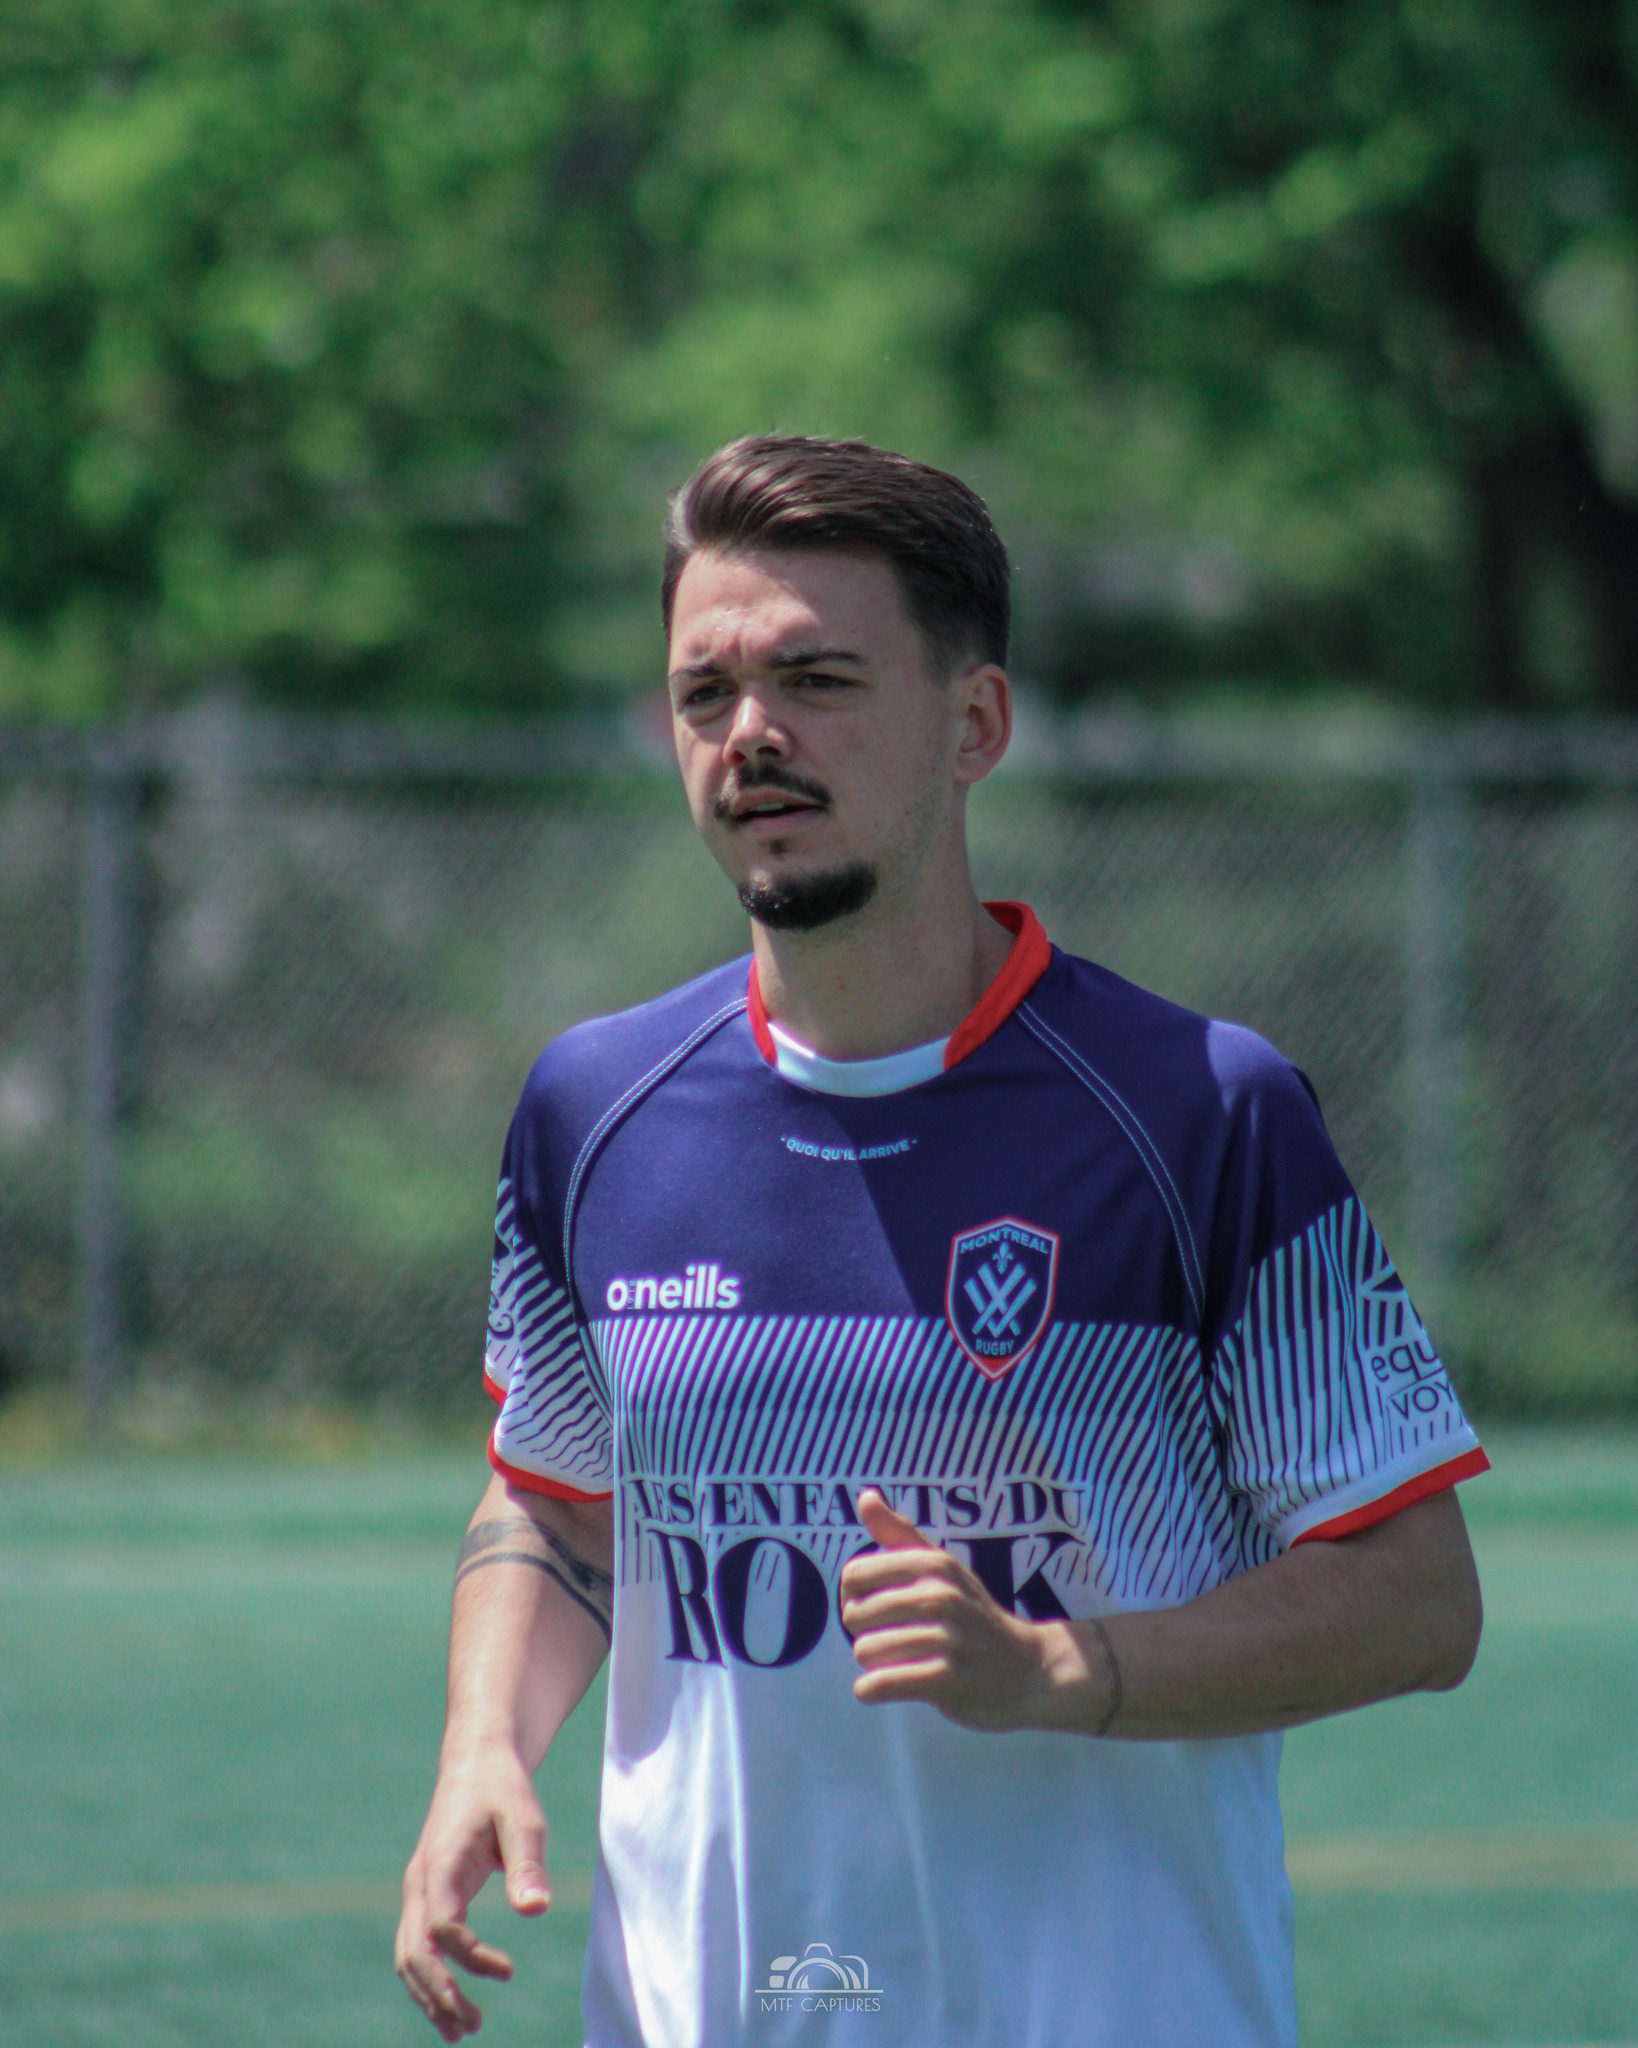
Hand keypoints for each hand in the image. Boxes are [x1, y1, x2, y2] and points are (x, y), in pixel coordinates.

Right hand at [395, 1745, 550, 2040]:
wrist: (477, 1763)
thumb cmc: (503, 1788)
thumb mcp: (523, 1817)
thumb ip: (528, 1862)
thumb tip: (537, 1910)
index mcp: (441, 1863)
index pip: (443, 1927)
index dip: (471, 1957)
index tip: (508, 1972)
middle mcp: (419, 1882)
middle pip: (413, 1952)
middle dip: (439, 1994)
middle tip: (474, 2028)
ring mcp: (418, 1890)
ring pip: (408, 1954)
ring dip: (429, 1995)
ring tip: (462, 2031)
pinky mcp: (426, 1894)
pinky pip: (417, 1945)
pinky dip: (429, 1978)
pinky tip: (451, 2002)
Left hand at [838, 1490, 1059, 1730]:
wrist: (1031, 1667)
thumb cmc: (974, 1615)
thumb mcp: (942, 1567)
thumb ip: (899, 1533)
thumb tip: (864, 1496)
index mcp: (932, 1565)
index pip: (854, 1574)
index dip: (854, 1595)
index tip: (874, 1609)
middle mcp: (940, 1596)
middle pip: (855, 1614)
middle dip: (864, 1632)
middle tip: (892, 1639)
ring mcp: (946, 1639)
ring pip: (865, 1651)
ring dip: (874, 1664)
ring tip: (901, 1662)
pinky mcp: (947, 1680)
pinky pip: (880, 1684)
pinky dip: (873, 1689)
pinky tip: (888, 1685)